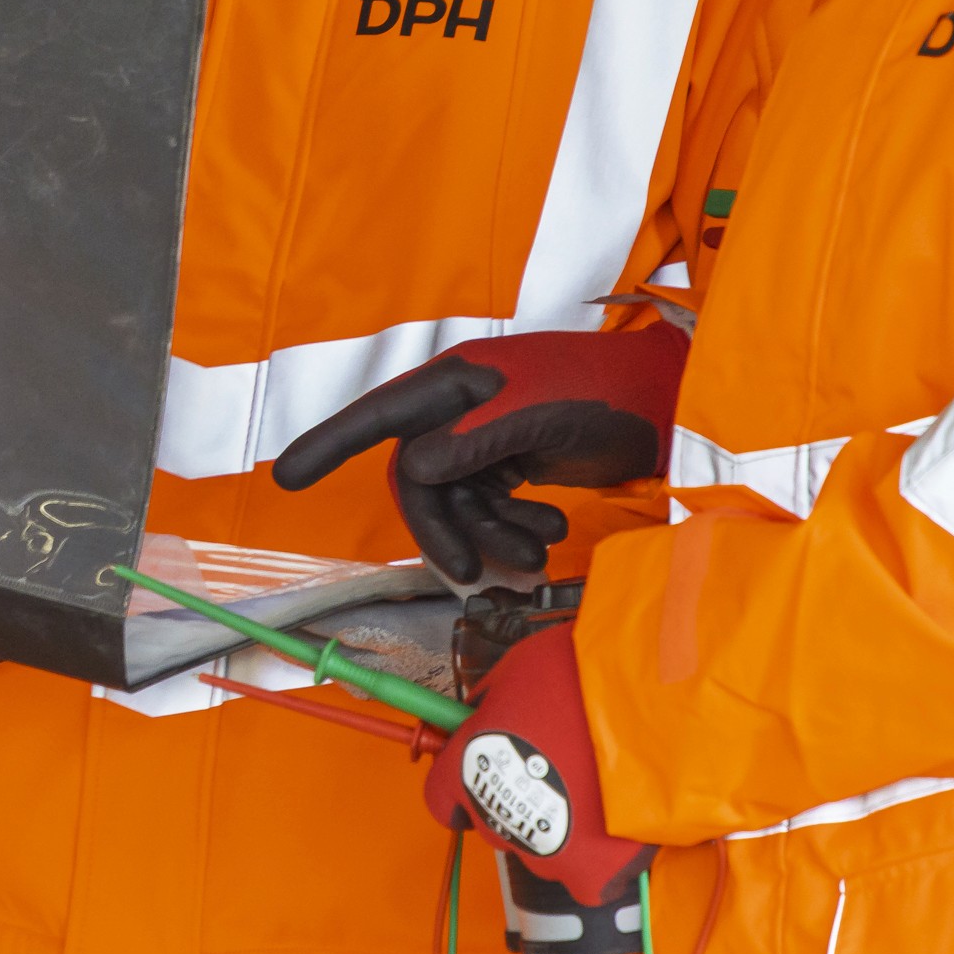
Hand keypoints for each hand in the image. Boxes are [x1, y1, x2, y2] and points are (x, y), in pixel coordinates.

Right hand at [269, 327, 686, 585]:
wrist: (666, 407)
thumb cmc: (604, 393)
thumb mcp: (540, 412)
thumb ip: (474, 438)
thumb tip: (415, 468)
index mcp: (457, 382)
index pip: (378, 416)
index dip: (328, 444)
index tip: (287, 477)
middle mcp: (462, 409)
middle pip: (418, 481)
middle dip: (442, 528)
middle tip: (466, 571)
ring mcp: (488, 439)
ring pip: (457, 504)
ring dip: (489, 536)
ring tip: (534, 553)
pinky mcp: (514, 464)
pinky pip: (488, 508)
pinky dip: (511, 531)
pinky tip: (547, 535)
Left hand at [422, 625, 648, 906]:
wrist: (645, 706)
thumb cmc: (577, 677)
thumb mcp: (516, 669)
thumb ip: (493, 700)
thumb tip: (487, 711)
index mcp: (465, 772)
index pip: (440, 799)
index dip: (461, 787)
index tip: (488, 776)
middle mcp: (496, 822)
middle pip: (496, 825)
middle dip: (520, 802)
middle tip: (557, 769)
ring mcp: (544, 854)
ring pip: (542, 854)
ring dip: (561, 832)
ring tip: (597, 793)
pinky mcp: (592, 874)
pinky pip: (588, 879)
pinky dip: (600, 862)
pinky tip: (617, 827)